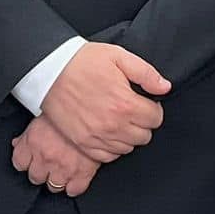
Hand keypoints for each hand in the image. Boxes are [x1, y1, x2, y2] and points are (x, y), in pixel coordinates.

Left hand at [11, 117, 100, 195]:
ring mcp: (63, 168)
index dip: (25, 162)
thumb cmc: (70, 110)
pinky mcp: (82, 174)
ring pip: (53, 186)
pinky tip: (74, 179)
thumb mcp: (43, 116)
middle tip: (48, 164)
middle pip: (35, 177)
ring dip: (57, 180)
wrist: (96, 112)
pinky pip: (74, 190)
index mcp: (33, 142)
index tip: (30, 160)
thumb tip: (18, 143)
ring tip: (62, 170)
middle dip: (41, 172)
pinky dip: (74, 187)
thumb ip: (27, 134)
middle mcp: (46, 157)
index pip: (19, 163)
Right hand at [40, 43, 170, 162]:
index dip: (153, 108)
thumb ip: (146, 73)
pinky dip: (112, 147)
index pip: (156, 119)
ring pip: (128, 148)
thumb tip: (165, 87)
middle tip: (131, 109)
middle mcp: (113, 125)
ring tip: (118, 119)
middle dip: (142, 123)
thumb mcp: (118, 56)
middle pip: (144, 136)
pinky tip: (108, 131)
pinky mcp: (83, 143)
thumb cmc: (83, 61)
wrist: (50, 70)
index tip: (144, 102)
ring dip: (128, 136)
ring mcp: (97, 136)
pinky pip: (108, 157)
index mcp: (125, 104)